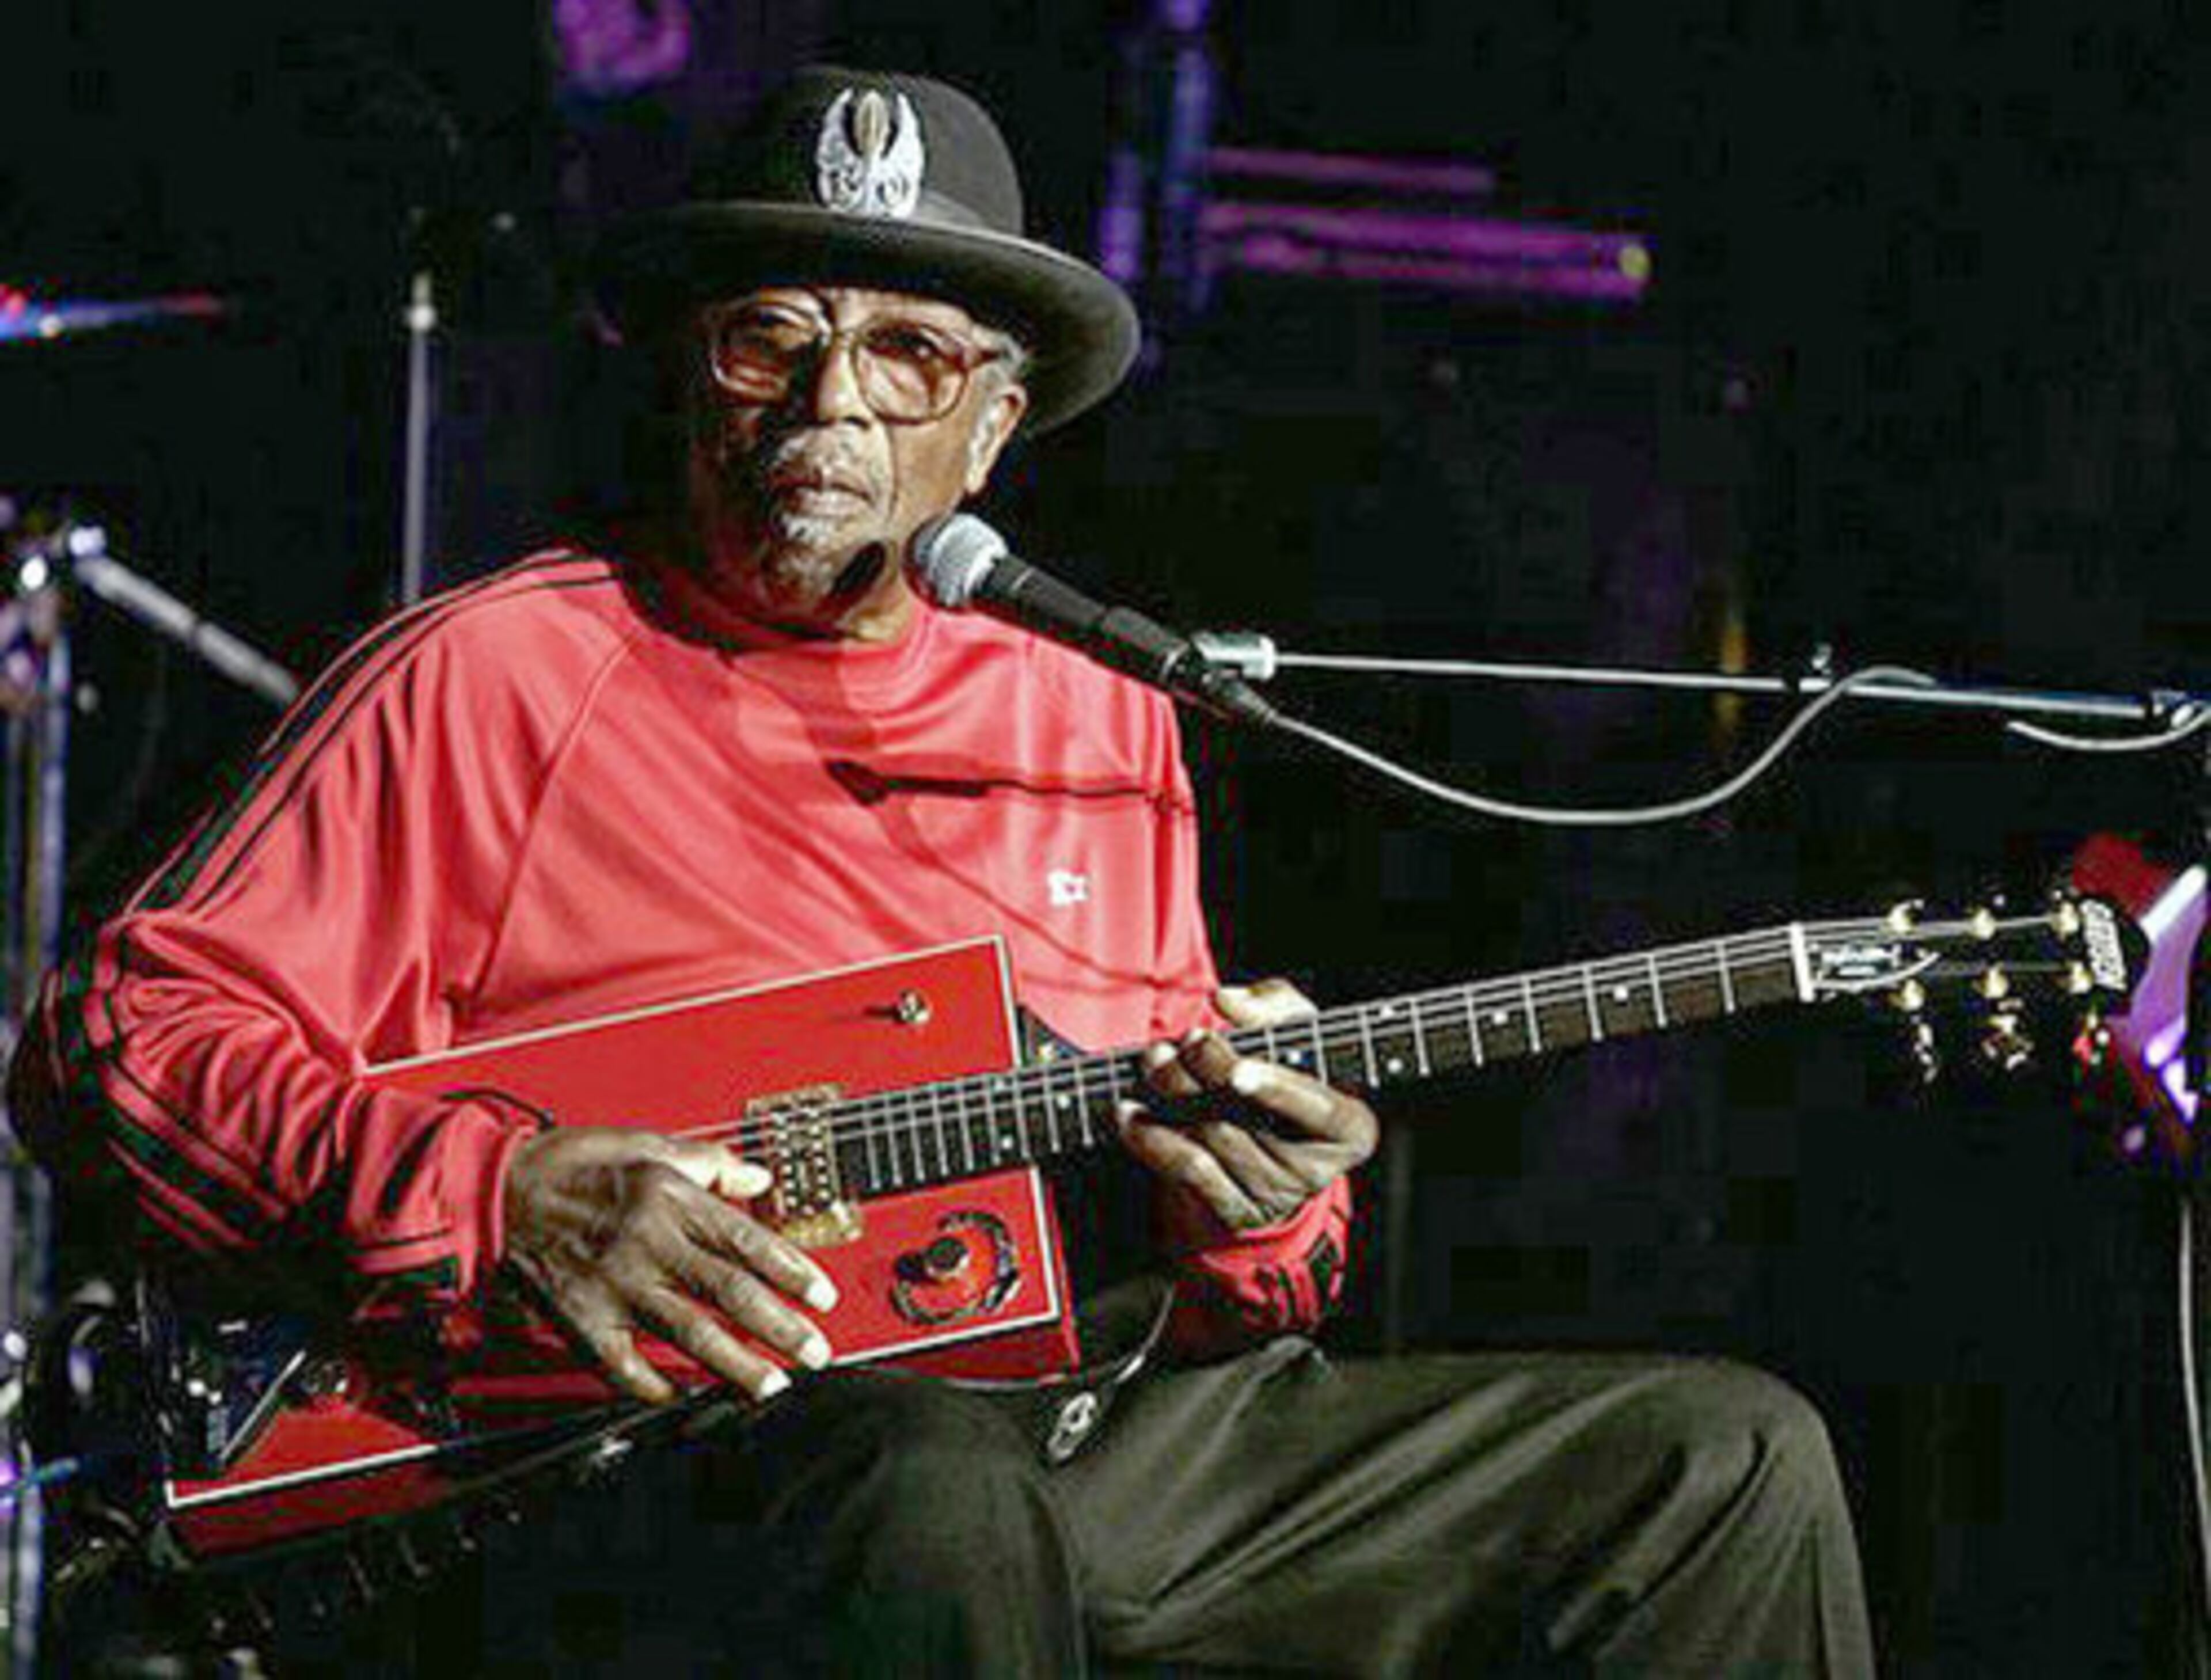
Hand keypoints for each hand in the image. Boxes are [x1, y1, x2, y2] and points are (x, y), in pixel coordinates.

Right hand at [500, 1127, 838, 1404]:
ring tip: (773, 1386)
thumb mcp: (648, 1144)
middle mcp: (648, 1243)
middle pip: (728, 1292)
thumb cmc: (572, 1164)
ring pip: (687, 1333)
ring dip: (735, 1364)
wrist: (495, 1189)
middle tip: (817, 1353)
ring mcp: (615, 1286)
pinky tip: (685, 1398)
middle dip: (780, 1327)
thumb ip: (710, 1162)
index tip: (824, 1298)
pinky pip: (624, 1365)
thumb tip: (760, 1176)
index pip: (748, 1241)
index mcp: (669, 1198)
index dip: (792, 1272)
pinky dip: (655, 1386)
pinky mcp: (582, 1320)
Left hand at [1117, 979, 1378, 1229]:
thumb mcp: (1301, 1031)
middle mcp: (1314, 1169)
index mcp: (1349, 1126)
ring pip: (1211, 1138)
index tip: (1237, 1071)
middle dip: (1207, 1073)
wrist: (1279, 1143)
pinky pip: (1185, 1171)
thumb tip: (1228, 1001)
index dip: (1277, 1089)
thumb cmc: (1293, 1074)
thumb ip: (1274, 1005)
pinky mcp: (1235, 1210)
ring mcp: (1273, 1194)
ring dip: (1172, 1094)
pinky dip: (1150, 1138)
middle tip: (1184, 1041)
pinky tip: (1129, 1112)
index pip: (1317, 1109)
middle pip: (1248, 1118)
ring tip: (1154, 1060)